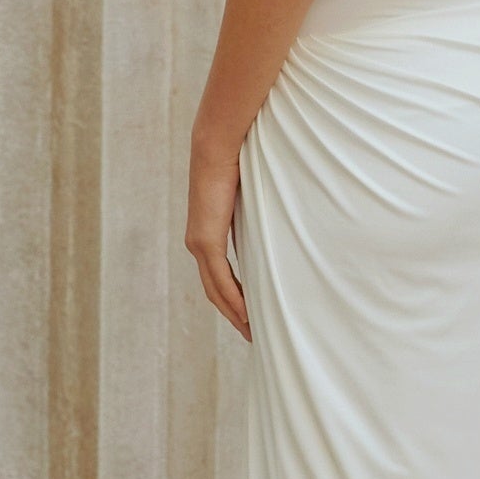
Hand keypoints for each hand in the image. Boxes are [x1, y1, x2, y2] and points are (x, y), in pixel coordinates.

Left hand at [185, 144, 248, 340]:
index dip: (234, 296)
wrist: (218, 144)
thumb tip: (280, 212)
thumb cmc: (239, 161)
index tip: (251, 313)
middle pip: (215, 290)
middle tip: (252, 334)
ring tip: (251, 332)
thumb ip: (257, 210)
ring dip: (233, 313)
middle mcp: (199, 243)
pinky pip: (220, 279)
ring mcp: (199, 244)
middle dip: (233, 314)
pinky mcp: (205, 241)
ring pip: (216, 290)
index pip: (219, 274)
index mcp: (207, 232)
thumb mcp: (250, 193)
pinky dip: (233, 300)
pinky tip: (246, 316)